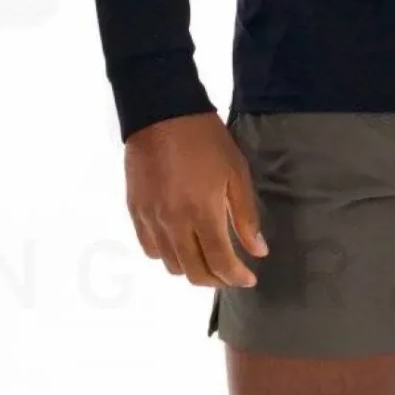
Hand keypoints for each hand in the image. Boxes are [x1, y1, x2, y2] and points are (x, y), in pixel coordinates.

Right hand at [123, 111, 268, 289]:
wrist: (161, 114)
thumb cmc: (206, 141)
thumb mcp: (236, 173)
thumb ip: (245, 216)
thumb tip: (258, 251)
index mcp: (202, 214)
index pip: (220, 262)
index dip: (236, 277)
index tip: (248, 279)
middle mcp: (174, 224)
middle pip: (194, 271)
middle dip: (216, 280)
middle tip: (230, 273)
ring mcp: (151, 219)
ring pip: (170, 265)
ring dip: (191, 269)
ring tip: (206, 259)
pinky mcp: (136, 212)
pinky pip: (150, 248)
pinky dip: (167, 255)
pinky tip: (180, 244)